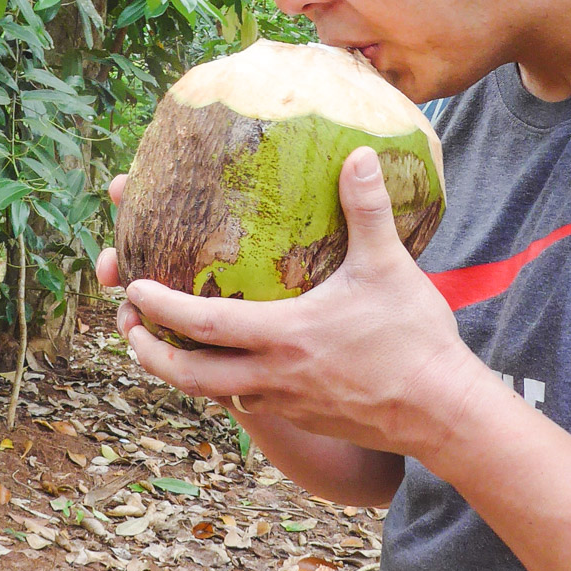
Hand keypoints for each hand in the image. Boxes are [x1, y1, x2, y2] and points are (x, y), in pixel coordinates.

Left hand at [98, 148, 481, 461]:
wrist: (443, 412)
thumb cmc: (414, 338)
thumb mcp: (389, 266)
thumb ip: (367, 210)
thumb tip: (357, 154)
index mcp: (284, 336)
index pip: (204, 324)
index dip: (161, 307)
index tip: (132, 288)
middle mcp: (274, 375)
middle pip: (189, 374)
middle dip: (149, 352)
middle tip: (126, 326)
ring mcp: (287, 401)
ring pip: (214, 393)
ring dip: (181, 370)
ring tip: (162, 345)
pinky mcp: (305, 415)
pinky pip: (248, 401)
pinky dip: (222, 384)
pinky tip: (230, 365)